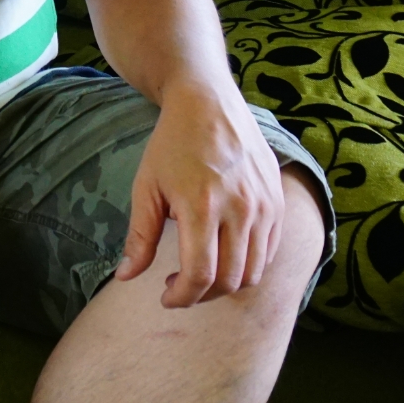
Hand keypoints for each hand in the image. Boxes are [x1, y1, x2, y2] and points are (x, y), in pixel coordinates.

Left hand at [113, 80, 285, 307]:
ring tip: (199, 273)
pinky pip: (269, 252)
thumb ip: (140, 236)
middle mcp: (241, 210)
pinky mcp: (278, 203)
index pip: (201, 275)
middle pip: (230, 281)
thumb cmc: (171, 145)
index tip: (165, 298)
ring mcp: (265, 207)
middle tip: (178, 288)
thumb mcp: (146, 187)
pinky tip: (223, 254)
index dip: (182, 297)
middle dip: (201, 295)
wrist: (209, 104)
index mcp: (202, 207)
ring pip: (254, 272)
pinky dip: (247, 265)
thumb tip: (126, 278)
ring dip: (226, 285)